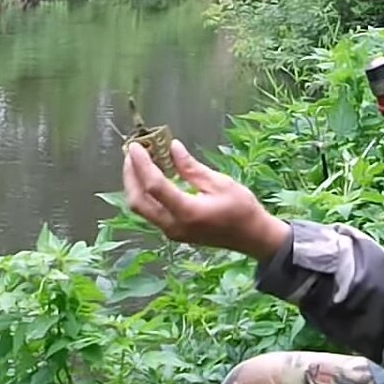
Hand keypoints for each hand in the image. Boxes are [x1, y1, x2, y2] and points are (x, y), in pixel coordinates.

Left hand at [122, 140, 289, 262]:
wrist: (253, 237)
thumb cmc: (242, 209)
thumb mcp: (219, 183)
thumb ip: (191, 167)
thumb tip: (172, 147)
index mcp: (187, 212)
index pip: (154, 186)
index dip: (141, 164)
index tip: (136, 146)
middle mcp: (173, 226)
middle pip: (138, 200)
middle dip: (130, 174)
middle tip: (132, 152)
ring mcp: (171, 232)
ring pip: (140, 208)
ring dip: (134, 184)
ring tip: (137, 161)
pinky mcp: (172, 232)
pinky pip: (149, 212)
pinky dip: (144, 193)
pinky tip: (150, 176)